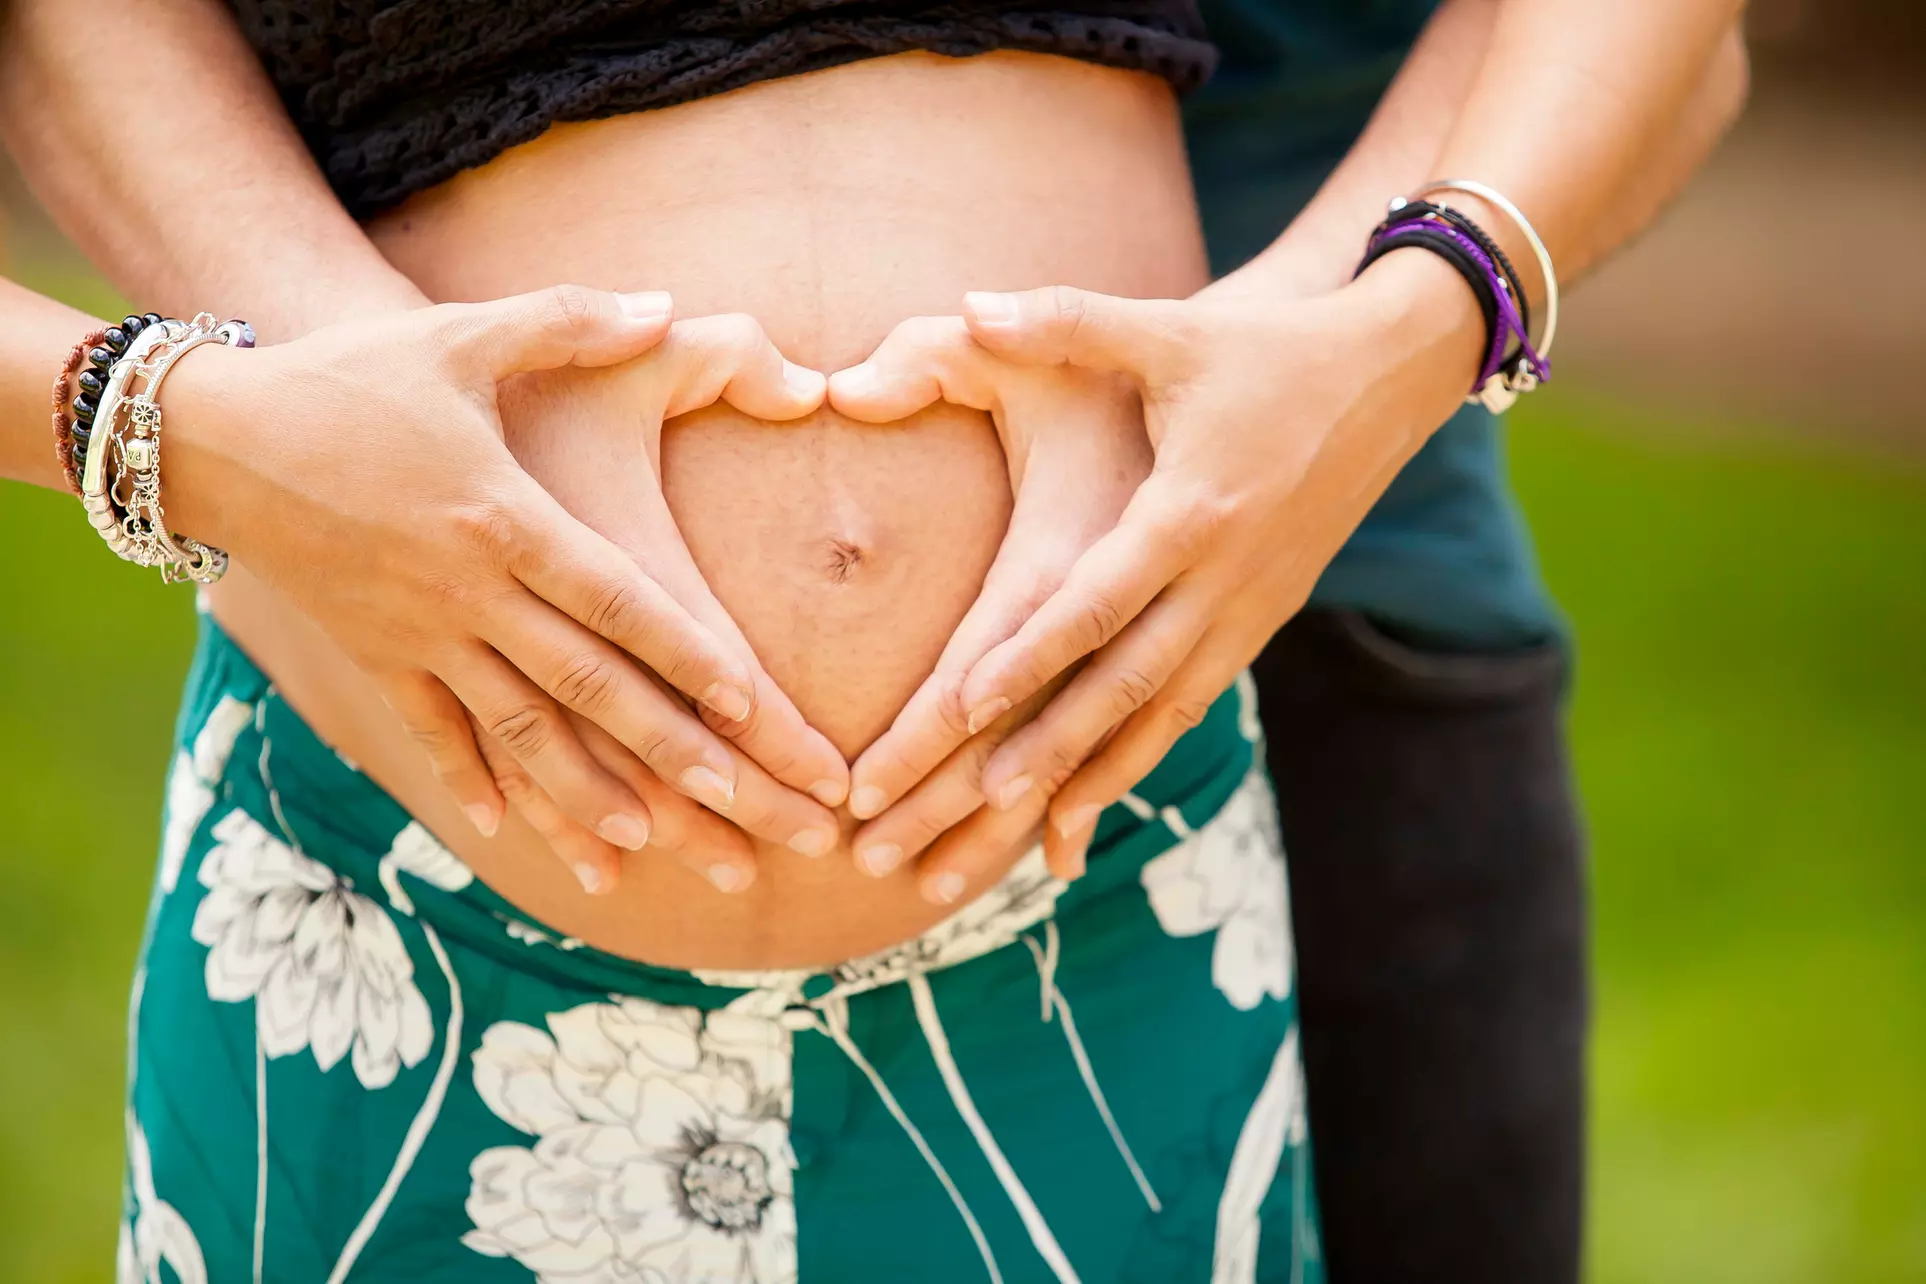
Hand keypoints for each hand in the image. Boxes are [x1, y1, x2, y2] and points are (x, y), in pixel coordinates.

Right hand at [160, 287, 827, 891]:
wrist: (215, 435)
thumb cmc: (352, 379)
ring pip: (516, 729)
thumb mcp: (460, 335)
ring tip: (638, 852)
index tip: (745, 706)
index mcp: (505, 518)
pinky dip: (469, 782)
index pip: (614, 598)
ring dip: (580, 795)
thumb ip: (567, 320)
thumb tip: (665, 305)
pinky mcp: (373, 656)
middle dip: (664, 751)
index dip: (682, 652)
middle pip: (586, 683)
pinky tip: (506, 834)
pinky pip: (430, 731)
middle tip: (732, 810)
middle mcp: (470, 591)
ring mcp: (419, 633)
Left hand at [866, 252, 1485, 877]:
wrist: (1390, 378)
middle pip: (1118, 689)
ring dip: (1080, 786)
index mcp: (1192, 510)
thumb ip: (1066, 319)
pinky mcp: (1259, 626)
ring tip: (1006, 854)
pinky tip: (1081, 817)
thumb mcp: (1167, 328)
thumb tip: (968, 305)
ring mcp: (1246, 613)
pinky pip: (1186, 712)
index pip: (1096, 604)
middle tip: (961, 816)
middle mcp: (1221, 580)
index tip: (957, 719)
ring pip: (1155, 720)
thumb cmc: (1264, 351)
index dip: (1028, 662)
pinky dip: (1133, 765)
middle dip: (1031, 761)